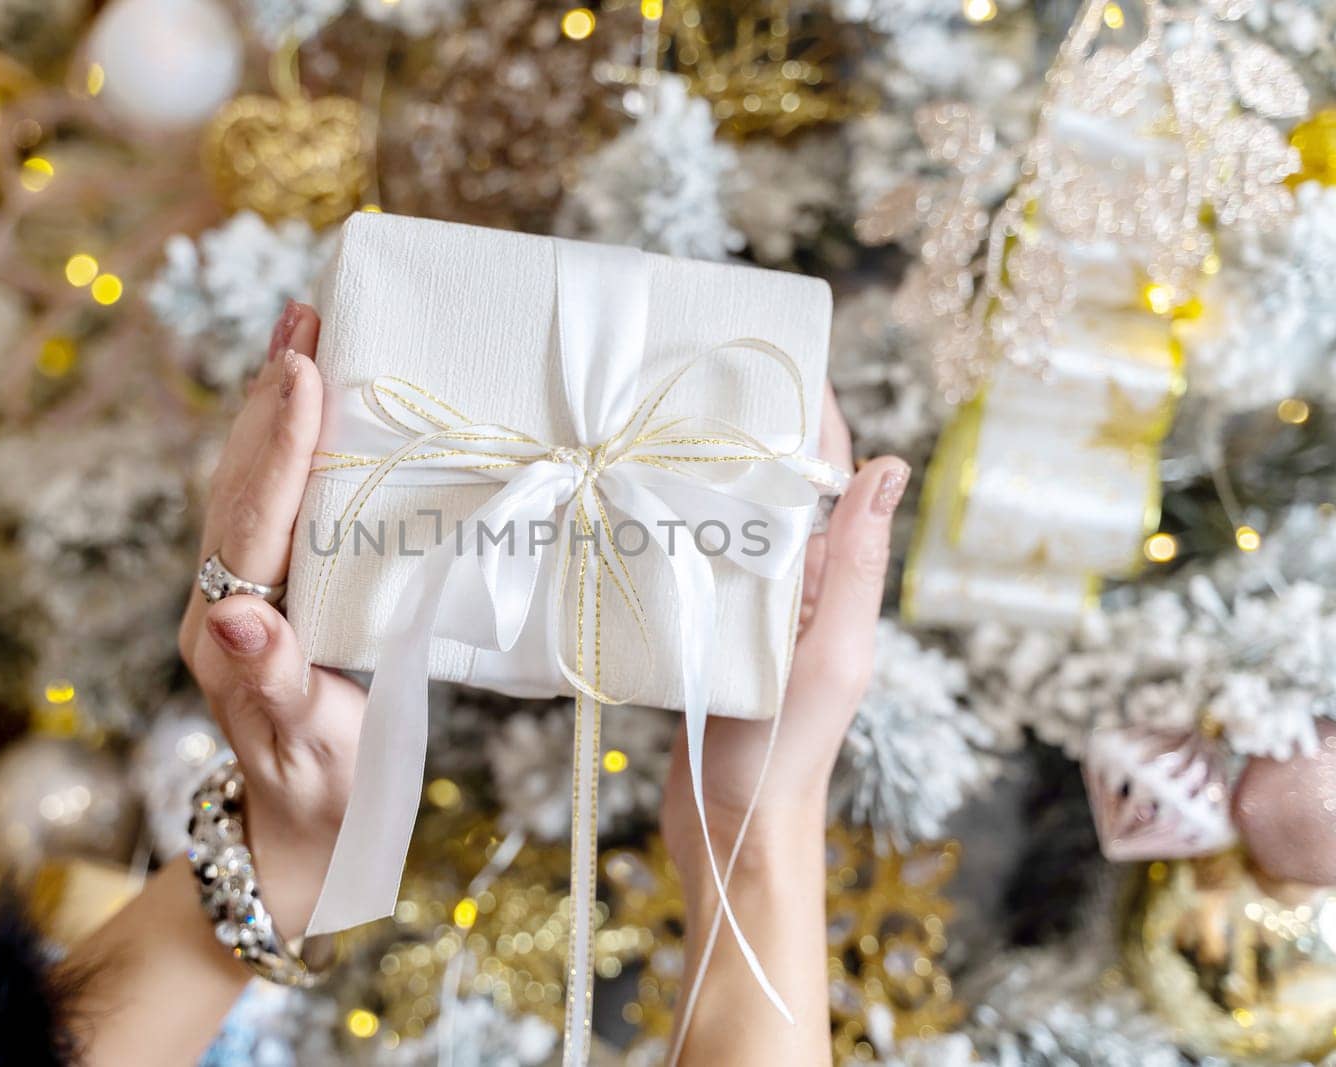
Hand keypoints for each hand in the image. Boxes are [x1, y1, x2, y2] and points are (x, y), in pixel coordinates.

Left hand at [177, 300, 364, 939]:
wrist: (302, 828)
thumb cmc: (321, 792)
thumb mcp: (307, 745)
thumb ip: (273, 680)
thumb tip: (237, 613)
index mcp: (228, 631)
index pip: (254, 521)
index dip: (282, 445)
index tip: (305, 371)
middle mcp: (219, 600)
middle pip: (241, 482)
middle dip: (269, 397)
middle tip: (302, 316)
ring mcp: (236, 591)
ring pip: (248, 482)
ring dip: (273, 405)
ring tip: (300, 333)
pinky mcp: (263, 589)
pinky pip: (269, 502)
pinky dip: (287, 443)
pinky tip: (308, 404)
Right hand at [661, 386, 907, 864]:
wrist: (728, 826)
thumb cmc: (788, 748)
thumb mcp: (831, 653)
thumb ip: (855, 566)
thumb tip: (891, 463)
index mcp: (827, 582)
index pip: (825, 477)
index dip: (809, 416)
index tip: (777, 356)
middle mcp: (787, 585)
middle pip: (768, 489)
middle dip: (742, 431)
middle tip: (691, 375)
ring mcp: (740, 607)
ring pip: (721, 520)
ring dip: (696, 474)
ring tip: (649, 423)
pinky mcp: (696, 630)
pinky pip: (684, 563)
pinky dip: (664, 528)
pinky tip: (627, 502)